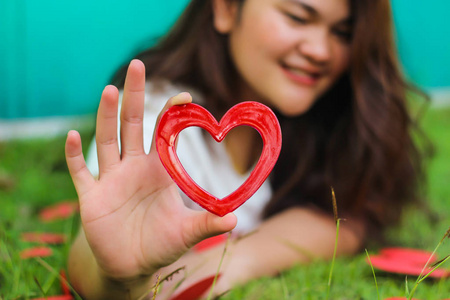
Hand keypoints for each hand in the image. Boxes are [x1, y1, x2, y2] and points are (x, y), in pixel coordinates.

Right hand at [65, 60, 236, 282]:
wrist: (132, 265)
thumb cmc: (161, 244)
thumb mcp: (186, 233)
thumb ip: (207, 224)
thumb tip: (234, 220)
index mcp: (158, 172)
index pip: (164, 135)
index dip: (172, 115)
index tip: (185, 96)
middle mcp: (133, 168)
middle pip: (132, 125)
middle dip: (133, 96)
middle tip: (138, 65)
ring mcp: (110, 180)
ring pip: (107, 140)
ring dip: (107, 116)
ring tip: (110, 90)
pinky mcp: (91, 197)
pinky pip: (81, 172)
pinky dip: (75, 156)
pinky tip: (74, 136)